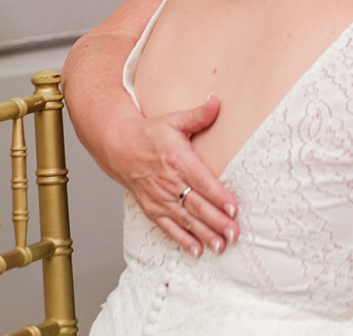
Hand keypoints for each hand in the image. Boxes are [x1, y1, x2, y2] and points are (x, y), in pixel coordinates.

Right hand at [109, 95, 239, 256]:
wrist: (117, 146)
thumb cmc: (150, 133)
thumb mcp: (174, 120)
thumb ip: (198, 115)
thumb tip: (218, 102)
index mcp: (177, 161)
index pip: (202, 182)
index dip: (218, 196)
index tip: (233, 208)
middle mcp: (168, 183)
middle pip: (196, 205)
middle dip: (216, 221)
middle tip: (234, 234)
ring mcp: (159, 198)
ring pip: (185, 220)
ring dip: (204, 234)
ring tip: (221, 246)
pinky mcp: (151, 208)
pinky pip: (168, 228)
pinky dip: (183, 240)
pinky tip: (198, 251)